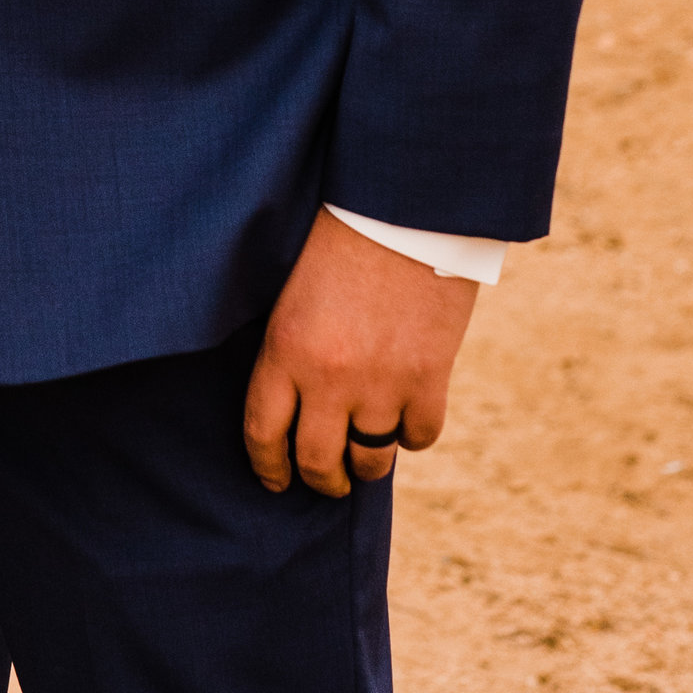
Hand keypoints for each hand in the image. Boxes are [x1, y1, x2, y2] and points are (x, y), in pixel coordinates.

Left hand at [243, 210, 477, 497]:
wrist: (406, 210)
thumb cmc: (340, 244)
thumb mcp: (294, 299)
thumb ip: (292, 355)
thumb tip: (298, 412)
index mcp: (284, 352)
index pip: (263, 434)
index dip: (268, 468)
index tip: (275, 481)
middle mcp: (329, 378)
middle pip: (317, 462)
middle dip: (321, 481)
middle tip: (326, 482)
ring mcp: (382, 383)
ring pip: (370, 460)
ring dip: (366, 468)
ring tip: (366, 462)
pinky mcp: (430, 379)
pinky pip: (419, 437)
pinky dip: (412, 437)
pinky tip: (406, 426)